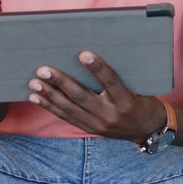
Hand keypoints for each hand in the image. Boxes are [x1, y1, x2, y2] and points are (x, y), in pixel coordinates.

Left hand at [27, 51, 165, 142]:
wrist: (147, 129)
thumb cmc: (142, 100)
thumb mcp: (138, 86)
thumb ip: (118, 75)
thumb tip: (89, 55)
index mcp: (126, 100)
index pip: (110, 81)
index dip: (97, 68)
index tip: (83, 54)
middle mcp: (111, 114)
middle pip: (81, 97)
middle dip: (60, 82)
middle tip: (43, 69)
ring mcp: (99, 125)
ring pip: (69, 109)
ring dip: (49, 95)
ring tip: (34, 83)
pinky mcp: (90, 129)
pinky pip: (67, 117)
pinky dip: (50, 107)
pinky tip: (37, 98)